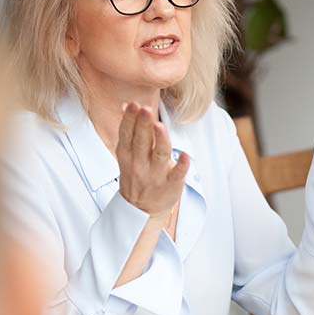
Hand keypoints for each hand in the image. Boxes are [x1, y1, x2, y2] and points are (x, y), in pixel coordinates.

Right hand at [116, 102, 188, 219]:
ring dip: (160, 140)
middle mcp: (140, 164)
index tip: (134, 105)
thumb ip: (129, 130)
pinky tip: (186, 156)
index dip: (130, 119)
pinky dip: (181, 166)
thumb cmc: (137, 175)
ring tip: (160, 126)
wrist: (141, 210)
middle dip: (143, 125)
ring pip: (159, 155)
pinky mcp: (171, 185)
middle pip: (141, 142)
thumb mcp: (127, 155)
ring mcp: (155, 175)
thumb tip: (127, 105)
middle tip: (145, 109)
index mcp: (127, 155)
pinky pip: (177, 175)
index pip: (127, 134)